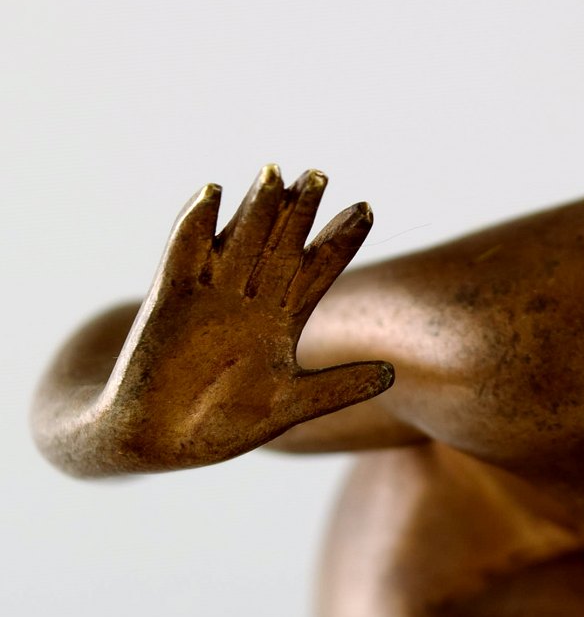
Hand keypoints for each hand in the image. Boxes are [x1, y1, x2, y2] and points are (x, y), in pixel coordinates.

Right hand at [107, 165, 393, 467]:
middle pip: (281, 247)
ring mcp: (210, 297)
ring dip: (256, 209)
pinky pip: (184, 255)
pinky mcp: (170, 302)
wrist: (157, 442)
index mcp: (282, 321)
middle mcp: (250, 301)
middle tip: (320, 175)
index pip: (318, 270)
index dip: (340, 240)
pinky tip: (211, 193)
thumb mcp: (290, 405)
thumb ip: (339, 388)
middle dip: (300, 212)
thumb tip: (393, 374)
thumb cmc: (221, 424)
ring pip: (239, 242)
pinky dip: (196, 225)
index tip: (367, 208)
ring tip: (276, 174)